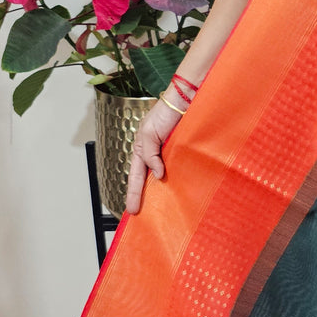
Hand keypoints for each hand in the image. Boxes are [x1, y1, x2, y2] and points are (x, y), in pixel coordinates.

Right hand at [123, 96, 185, 214]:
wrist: (185, 102)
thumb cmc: (164, 113)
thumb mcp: (149, 133)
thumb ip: (150, 155)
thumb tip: (158, 174)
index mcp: (141, 150)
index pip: (136, 177)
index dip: (134, 193)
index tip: (131, 209)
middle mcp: (153, 155)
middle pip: (146, 180)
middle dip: (143, 197)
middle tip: (141, 214)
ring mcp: (167, 155)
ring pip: (161, 178)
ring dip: (160, 191)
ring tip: (159, 209)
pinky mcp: (181, 153)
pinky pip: (177, 171)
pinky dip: (176, 181)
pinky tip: (177, 192)